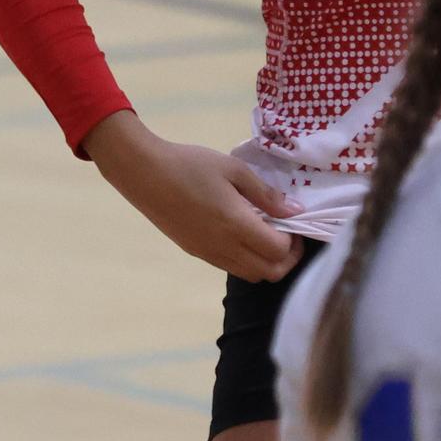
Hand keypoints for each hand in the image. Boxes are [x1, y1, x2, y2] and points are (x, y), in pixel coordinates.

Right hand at [84, 110, 303, 280]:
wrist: (144, 173)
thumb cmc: (190, 164)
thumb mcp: (232, 169)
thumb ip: (265, 194)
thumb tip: (295, 211)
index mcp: (237, 225)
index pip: (280, 251)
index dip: (295, 241)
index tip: (294, 221)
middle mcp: (225, 247)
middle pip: (270, 273)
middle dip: (287, 259)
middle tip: (288, 235)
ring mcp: (209, 254)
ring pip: (251, 275)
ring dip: (266, 262)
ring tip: (266, 235)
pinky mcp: (196, 253)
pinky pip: (231, 267)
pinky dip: (246, 260)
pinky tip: (241, 234)